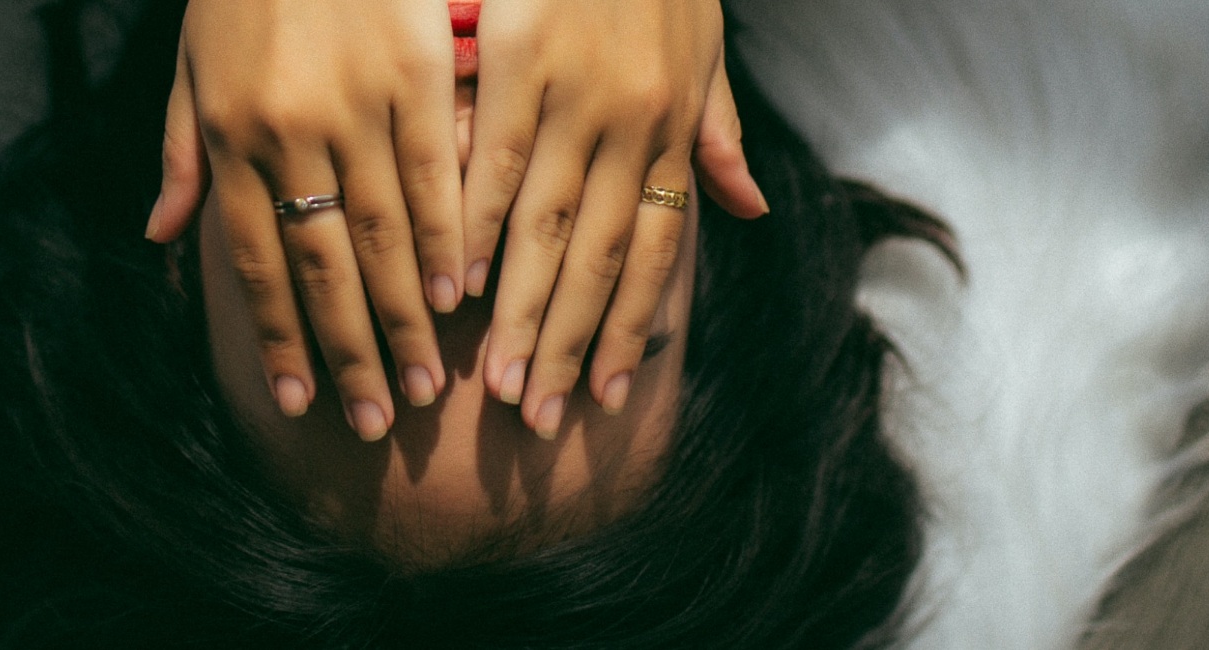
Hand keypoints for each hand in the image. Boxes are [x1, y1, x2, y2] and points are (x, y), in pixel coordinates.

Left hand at [145, 0, 461, 440]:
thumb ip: (181, 152)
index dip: (278, 335)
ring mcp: (355, 102)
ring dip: (405, 318)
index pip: (253, 262)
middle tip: (380, 420)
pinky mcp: (415, 69)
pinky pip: (435, 171)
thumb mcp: (189, 62)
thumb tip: (162, 238)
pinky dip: (446, 237)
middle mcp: (288, 131)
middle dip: (350, 352)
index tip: (298, 400)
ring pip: (382, 233)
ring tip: (429, 382)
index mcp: (230, 134)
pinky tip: (459, 291)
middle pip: (323, 266)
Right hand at [465, 0, 767, 436]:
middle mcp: (633, 126)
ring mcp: (577, 95)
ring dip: (520, 314)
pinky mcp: (522, 59)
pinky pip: (497, 160)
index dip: (630, 331)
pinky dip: (477, 225)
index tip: (606, 398)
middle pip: (595, 261)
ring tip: (496, 380)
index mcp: (674, 127)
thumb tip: (749, 210)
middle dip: (567, 349)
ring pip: (545, 228)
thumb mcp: (710, 46)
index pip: (655, 254)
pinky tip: (459, 282)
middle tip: (535, 421)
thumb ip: (720, 131)